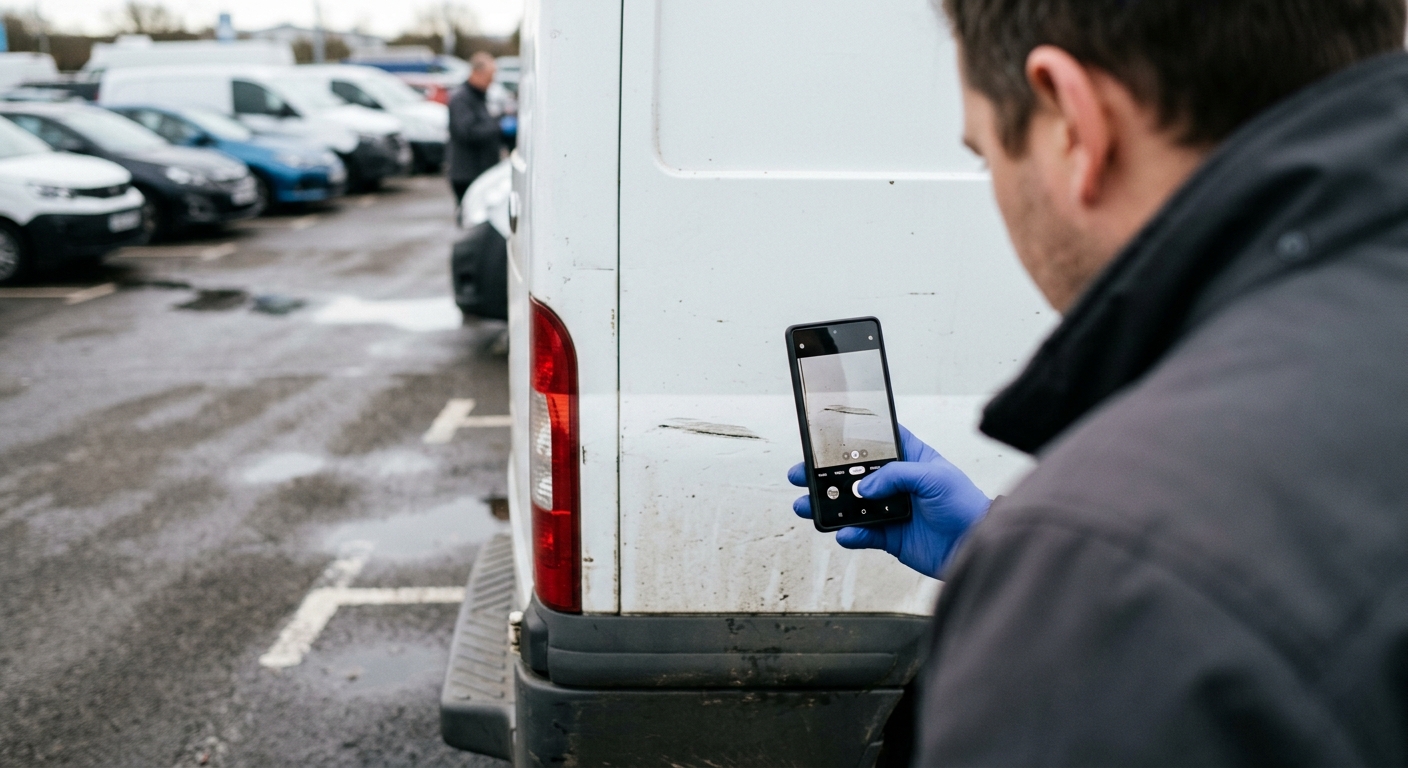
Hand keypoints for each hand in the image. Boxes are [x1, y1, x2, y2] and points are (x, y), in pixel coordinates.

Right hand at [789, 426, 990, 577]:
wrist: (975, 545)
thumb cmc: (964, 504)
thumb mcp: (934, 477)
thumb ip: (897, 476)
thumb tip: (864, 486)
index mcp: (908, 459)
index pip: (874, 442)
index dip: (850, 437)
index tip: (823, 436)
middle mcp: (895, 483)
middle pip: (852, 474)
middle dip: (824, 474)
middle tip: (800, 474)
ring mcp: (889, 509)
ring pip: (850, 505)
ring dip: (827, 506)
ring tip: (806, 506)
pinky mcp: (889, 536)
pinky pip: (862, 534)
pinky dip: (850, 534)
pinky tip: (844, 533)